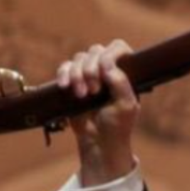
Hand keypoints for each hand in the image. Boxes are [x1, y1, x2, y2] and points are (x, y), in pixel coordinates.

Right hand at [57, 41, 139, 186]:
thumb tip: (107, 64)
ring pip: (79, 58)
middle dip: (91, 69)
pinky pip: (64, 67)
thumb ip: (121, 83)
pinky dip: (63, 74)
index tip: (105, 71)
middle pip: (95, 51)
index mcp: (124, 72)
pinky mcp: (72, 82)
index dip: (109, 55)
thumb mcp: (126, 106)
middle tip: (94, 91)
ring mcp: (89, 74)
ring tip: (81, 95)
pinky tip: (65, 86)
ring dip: (77, 74)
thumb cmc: (117, 125)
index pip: (118, 48)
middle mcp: (106, 69)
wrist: (99, 142)